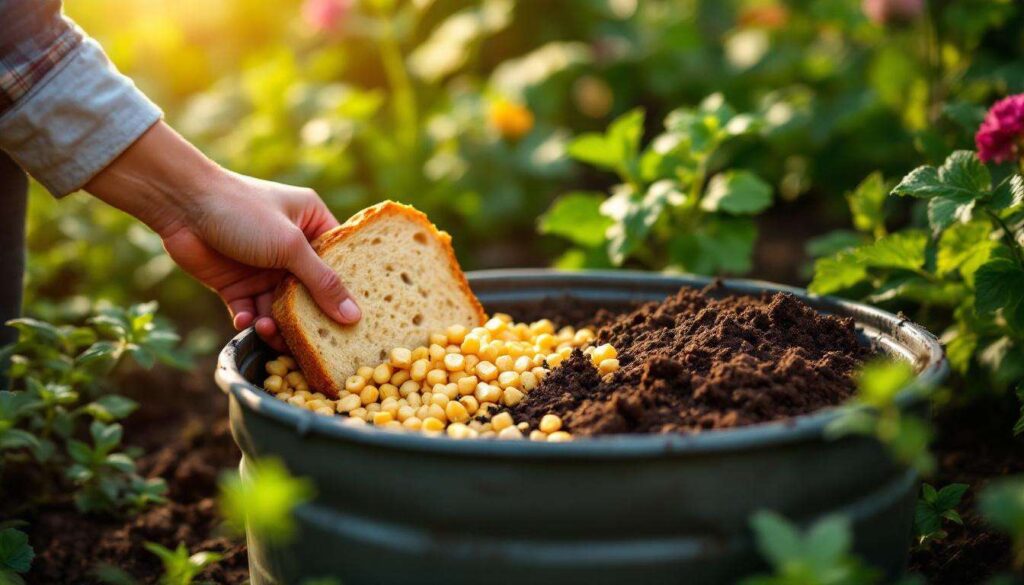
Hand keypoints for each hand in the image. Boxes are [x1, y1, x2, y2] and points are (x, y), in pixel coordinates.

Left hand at [85, 122, 360, 349]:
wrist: (180, 204)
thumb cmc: (243, 211)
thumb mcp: (290, 246)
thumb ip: (321, 282)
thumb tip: (353, 316)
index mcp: (312, 224)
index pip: (339, 263)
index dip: (347, 291)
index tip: (357, 322)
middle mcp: (290, 247)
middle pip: (310, 292)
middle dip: (309, 317)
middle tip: (314, 343)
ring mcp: (262, 267)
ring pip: (279, 307)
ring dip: (275, 323)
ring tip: (269, 332)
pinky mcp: (236, 283)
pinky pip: (250, 310)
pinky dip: (249, 320)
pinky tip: (246, 323)